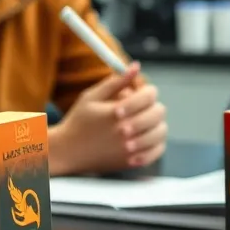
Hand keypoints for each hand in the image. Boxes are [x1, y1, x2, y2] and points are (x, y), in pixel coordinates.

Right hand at [48, 62, 167, 175]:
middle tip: (141, 107)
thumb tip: (136, 66)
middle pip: (158, 112)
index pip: (149, 95)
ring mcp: (131, 149)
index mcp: (116, 112)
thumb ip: (116, 81)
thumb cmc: (79, 122)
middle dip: (151, 106)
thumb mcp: (92, 97)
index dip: (147, 90)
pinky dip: (155, 142)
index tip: (139, 92)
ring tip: (142, 122)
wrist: (69, 153)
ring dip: (154, 123)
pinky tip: (144, 138)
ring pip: (161, 131)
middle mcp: (125, 131)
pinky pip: (157, 151)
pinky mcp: (132, 162)